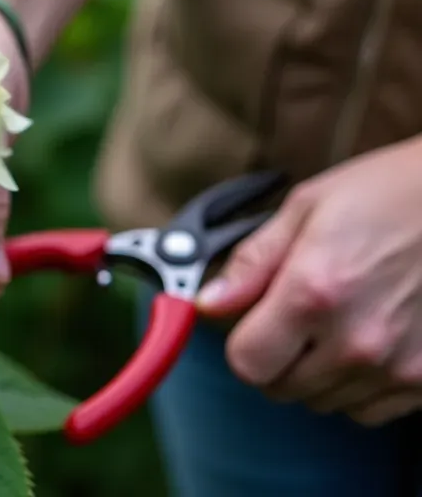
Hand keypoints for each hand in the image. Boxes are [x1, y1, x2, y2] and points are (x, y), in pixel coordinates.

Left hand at [196, 137, 421, 425]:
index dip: (241, 342)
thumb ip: (252, 262)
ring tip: (338, 320)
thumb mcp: (307, 208)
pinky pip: (368, 410)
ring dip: (316, 372)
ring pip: (323, 401)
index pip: (247, 363)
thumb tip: (209, 302)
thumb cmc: (389, 194)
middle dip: (275, 356)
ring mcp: (396, 366)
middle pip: (281, 388)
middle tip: (295, 316)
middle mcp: (356, 340)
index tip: (250, 321)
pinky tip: (366, 340)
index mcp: (314, 292)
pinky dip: (357, 385)